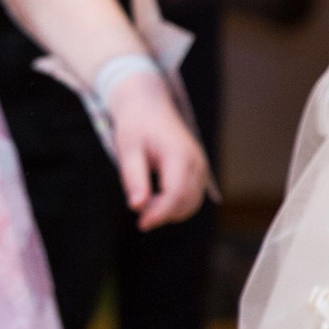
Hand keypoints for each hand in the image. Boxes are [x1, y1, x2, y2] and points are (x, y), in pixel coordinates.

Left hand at [105, 68, 207, 230]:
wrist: (148, 104)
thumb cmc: (136, 125)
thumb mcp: (128, 149)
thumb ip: (133, 178)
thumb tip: (137, 207)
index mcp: (180, 154)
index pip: (176, 194)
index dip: (159, 214)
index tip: (141, 224)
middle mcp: (196, 162)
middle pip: (186, 203)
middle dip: (162, 213)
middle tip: (138, 205)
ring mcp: (201, 167)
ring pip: (191, 204)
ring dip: (169, 210)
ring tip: (145, 198)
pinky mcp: (198, 171)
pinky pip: (192, 197)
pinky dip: (175, 204)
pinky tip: (155, 196)